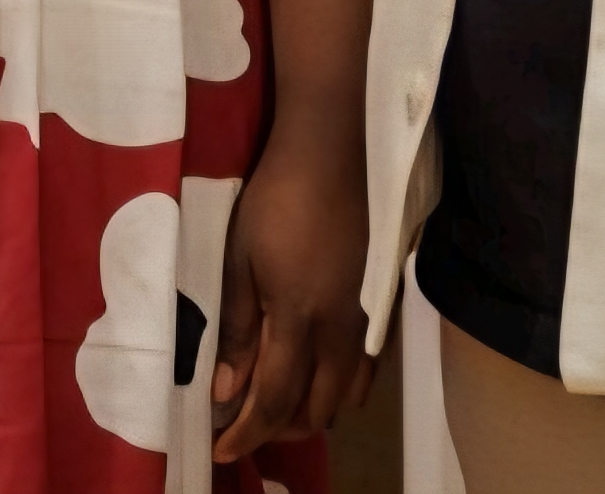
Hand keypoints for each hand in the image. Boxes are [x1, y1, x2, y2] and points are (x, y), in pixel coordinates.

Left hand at [207, 137, 370, 463]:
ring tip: (279, 405)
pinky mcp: (383, 304)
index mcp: (299, 320)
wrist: (334, 151)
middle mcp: (341, 331)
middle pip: (318, 409)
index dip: (248, 433)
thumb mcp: (238, 260)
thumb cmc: (276, 199)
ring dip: (314, 411)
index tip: (221, 451)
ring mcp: (368, 319)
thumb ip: (235, 329)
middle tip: (245, 426)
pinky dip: (343, 388)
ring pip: (349, 395)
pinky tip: (320, 375)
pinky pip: (367, 368)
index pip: (275, 401)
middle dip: (279, 428)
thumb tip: (226, 390)